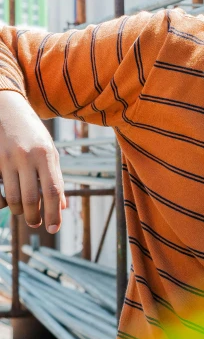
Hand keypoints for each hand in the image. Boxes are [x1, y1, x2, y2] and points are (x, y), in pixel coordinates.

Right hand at [0, 92, 65, 232]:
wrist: (7, 109)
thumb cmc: (32, 133)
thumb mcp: (49, 150)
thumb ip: (56, 177)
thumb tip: (62, 206)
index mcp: (45, 154)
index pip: (52, 190)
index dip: (54, 213)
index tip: (54, 229)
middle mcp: (26, 157)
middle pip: (31, 199)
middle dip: (34, 217)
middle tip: (36, 223)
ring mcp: (7, 158)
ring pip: (12, 198)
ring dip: (19, 211)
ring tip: (24, 212)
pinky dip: (2, 201)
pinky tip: (7, 201)